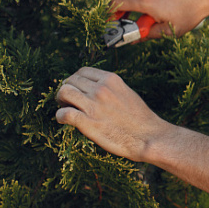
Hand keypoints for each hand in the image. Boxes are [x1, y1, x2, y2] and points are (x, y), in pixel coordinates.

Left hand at [55, 67, 173, 161]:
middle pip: (70, 80)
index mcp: (111, 80)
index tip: (76, 90)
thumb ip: (110, 88)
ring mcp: (93, 105)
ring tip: (66, 108)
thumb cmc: (140, 119)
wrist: (148, 137)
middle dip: (66, 90)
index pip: (82, 71)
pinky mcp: (87, 123)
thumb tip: (93, 88)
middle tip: (68, 101)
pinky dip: (60, 116)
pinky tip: (64, 120)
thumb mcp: (127, 93)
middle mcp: (101, 89)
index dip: (75, 80)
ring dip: (61, 100)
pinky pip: (63, 113)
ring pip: (64, 92)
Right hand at [111, 0, 208, 38]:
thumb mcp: (172, 30)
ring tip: (133, 3)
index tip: (113, 20)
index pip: (114, 3)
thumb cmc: (191, 11)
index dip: (109, 13)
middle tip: (124, 15)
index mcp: (145, 0)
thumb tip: (134, 39)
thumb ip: (149, 34)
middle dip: (116, 4)